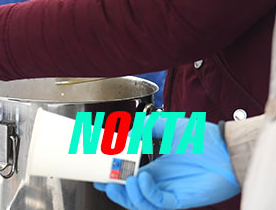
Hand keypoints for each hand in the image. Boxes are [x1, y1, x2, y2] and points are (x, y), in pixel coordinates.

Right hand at [94, 118, 238, 209]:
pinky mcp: (180, 200)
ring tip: (125, 180)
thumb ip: (150, 125)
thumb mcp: (170, 126)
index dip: (113, 179)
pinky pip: (158, 202)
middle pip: (131, 195)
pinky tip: (142, 178)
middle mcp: (160, 183)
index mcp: (156, 170)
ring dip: (128, 195)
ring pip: (141, 204)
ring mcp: (169, 193)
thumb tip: (131, 128)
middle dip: (114, 192)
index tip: (98, 174)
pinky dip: (146, 193)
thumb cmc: (205, 141)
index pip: (129, 179)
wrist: (228, 149)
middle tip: (103, 182)